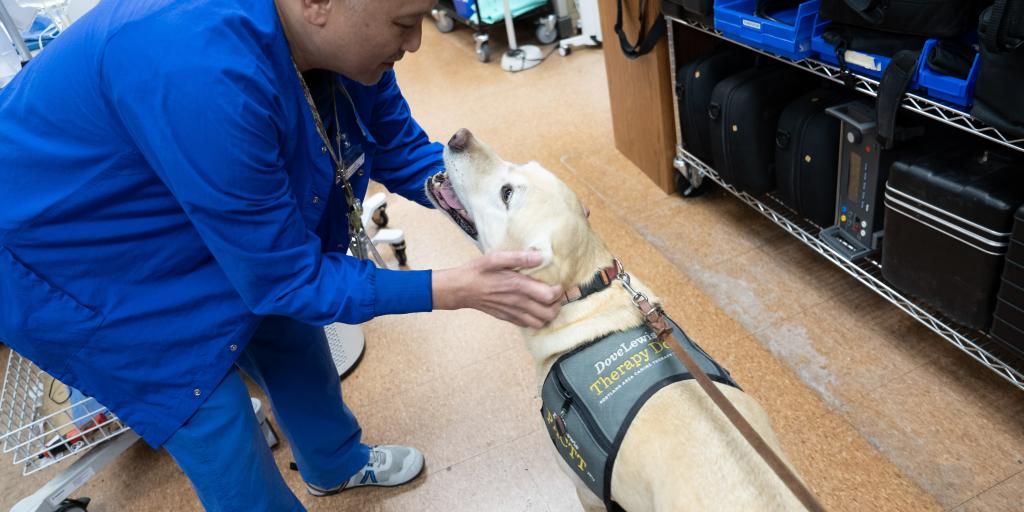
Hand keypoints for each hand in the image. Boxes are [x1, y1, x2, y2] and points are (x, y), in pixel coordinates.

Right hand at [432, 251, 563, 327]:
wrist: (460, 289)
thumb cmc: (478, 271)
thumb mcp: (495, 258)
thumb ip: (518, 257)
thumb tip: (539, 257)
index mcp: (518, 286)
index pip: (549, 296)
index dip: (558, 290)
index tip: (556, 283)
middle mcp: (518, 302)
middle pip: (549, 313)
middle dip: (557, 304)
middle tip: (554, 294)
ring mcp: (512, 313)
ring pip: (540, 322)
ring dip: (547, 314)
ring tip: (546, 302)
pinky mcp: (507, 318)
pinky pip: (528, 325)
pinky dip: (535, 319)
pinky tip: (533, 308)